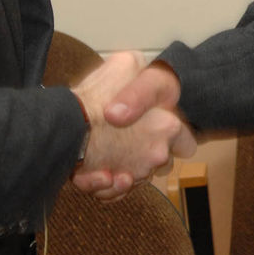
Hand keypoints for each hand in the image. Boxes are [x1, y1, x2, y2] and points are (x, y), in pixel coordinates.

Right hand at [69, 52, 195, 199]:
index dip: (172, 136)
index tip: (157, 130)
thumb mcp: (127, 63)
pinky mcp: (113, 187)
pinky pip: (114, 191)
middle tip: (127, 138)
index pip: (186, 142)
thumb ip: (142, 71)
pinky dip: (106, 183)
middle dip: (147, 153)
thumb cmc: (98, 94)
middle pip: (161, 162)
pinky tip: (99, 168)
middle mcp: (158, 154)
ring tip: (106, 150)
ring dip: (123, 166)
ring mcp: (136, 173)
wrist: (66, 125)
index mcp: (169, 126)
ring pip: (136, 176)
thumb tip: (143, 74)